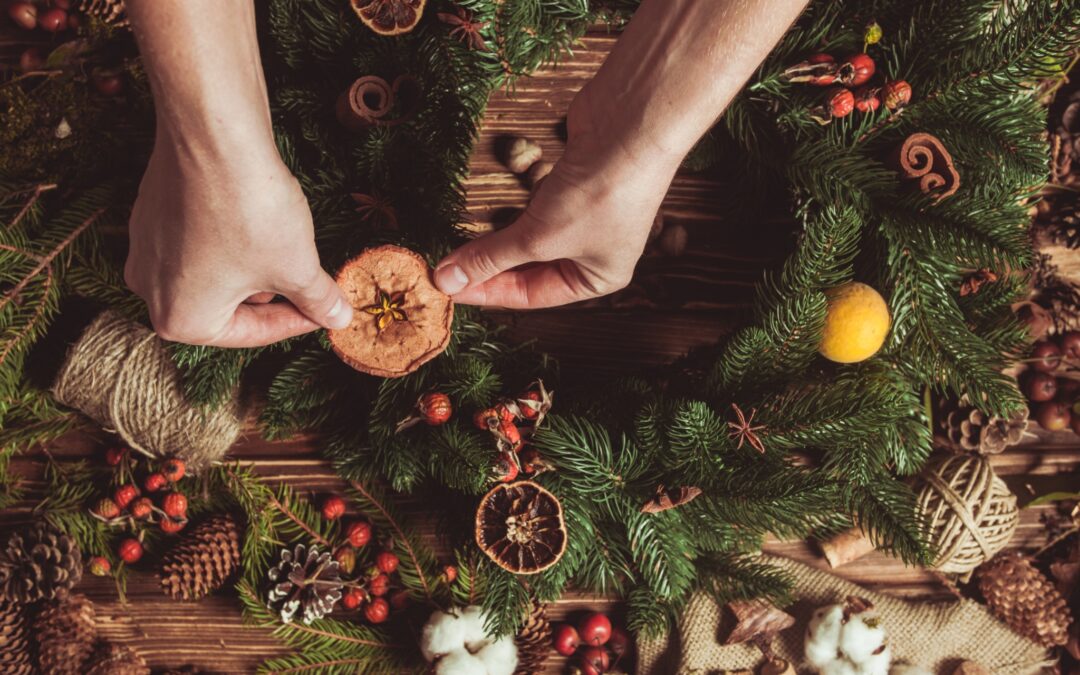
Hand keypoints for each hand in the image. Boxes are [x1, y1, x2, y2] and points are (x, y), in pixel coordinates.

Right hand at [125, 136, 352, 346]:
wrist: (215, 135)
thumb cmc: (251, 212)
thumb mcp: (297, 267)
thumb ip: (317, 300)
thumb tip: (338, 318)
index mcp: (180, 319)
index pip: (251, 333)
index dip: (296, 322)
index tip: (325, 312)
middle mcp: (149, 289)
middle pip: (227, 306)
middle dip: (273, 295)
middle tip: (312, 286)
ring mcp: (145, 248)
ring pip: (214, 272)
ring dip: (254, 267)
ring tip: (290, 252)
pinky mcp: (151, 211)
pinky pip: (197, 241)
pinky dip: (231, 239)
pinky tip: (260, 222)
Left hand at [433, 101, 680, 307]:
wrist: (632, 126)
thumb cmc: (600, 194)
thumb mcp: (538, 237)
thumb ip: (491, 258)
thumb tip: (448, 281)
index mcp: (597, 278)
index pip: (531, 295)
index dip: (487, 292)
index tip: (447, 287)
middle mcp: (594, 250)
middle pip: (529, 267)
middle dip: (488, 267)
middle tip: (445, 268)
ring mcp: (584, 212)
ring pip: (529, 235)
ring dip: (495, 238)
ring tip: (456, 243)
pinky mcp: (572, 180)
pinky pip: (533, 204)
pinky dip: (509, 209)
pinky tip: (484, 211)